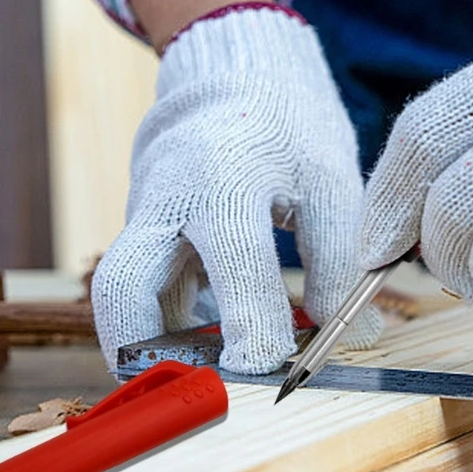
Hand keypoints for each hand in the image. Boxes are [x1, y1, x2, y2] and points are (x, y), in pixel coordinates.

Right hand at [92, 8, 381, 372]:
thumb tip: (352, 336)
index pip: (234, 262)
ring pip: (120, 296)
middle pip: (121, 287)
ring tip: (203, 376)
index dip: (256, 325)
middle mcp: (165, 201)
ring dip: (152, 346)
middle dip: (146, 352)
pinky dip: (168, 326)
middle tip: (192, 393)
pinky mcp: (146, 233)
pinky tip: (211, 341)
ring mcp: (145, 219)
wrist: (233, 78)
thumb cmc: (287, 126)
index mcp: (222, 176)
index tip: (278, 371)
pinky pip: (143, 291)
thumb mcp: (329, 178)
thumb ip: (340, 257)